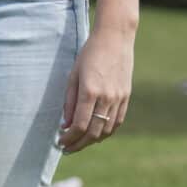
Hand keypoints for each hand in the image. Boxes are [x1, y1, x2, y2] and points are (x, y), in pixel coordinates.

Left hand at [58, 29, 133, 152]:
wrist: (115, 38)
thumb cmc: (89, 54)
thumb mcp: (73, 75)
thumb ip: (69, 102)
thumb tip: (65, 126)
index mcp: (90, 92)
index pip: (79, 125)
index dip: (69, 138)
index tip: (60, 142)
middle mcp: (106, 98)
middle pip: (93, 132)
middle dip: (78, 144)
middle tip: (67, 149)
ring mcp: (119, 98)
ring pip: (107, 130)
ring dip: (92, 141)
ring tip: (80, 143)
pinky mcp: (126, 96)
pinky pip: (117, 121)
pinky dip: (107, 132)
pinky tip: (96, 134)